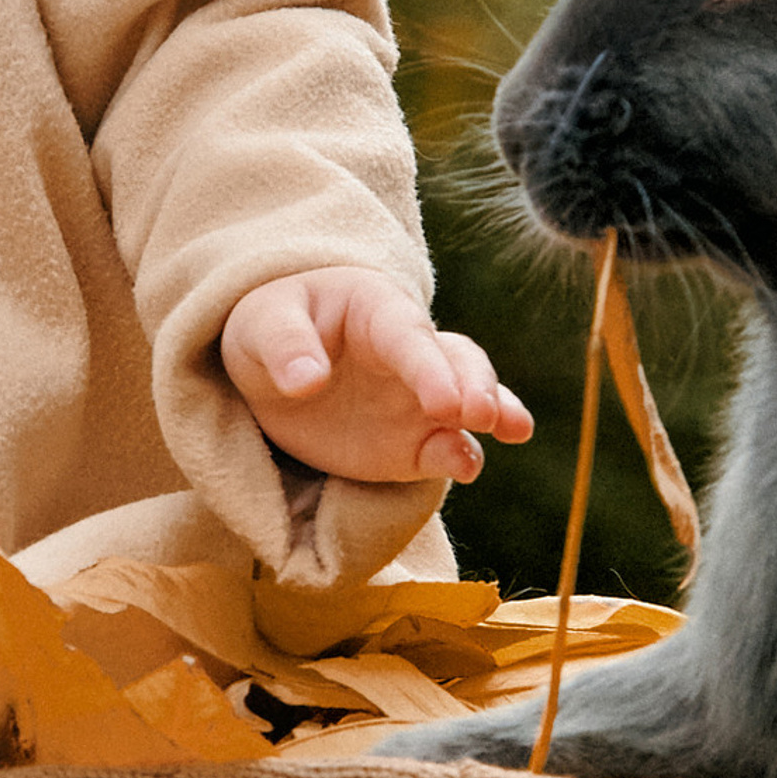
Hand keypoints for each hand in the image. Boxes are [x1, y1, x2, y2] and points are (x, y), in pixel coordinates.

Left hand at [220, 267, 535, 485]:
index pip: (409, 337)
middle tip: (483, 415)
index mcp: (376, 311)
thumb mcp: (262, 323)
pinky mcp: (410, 442)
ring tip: (514, 430)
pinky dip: (458, 457)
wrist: (268, 366)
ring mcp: (415, 399)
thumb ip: (284, 345)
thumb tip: (306, 381)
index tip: (445, 402)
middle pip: (457, 361)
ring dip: (495, 412)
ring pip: (469, 400)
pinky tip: (465, 466)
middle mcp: (409, 353)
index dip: (429, 368)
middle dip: (476, 386)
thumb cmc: (270, 326)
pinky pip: (443, 448)